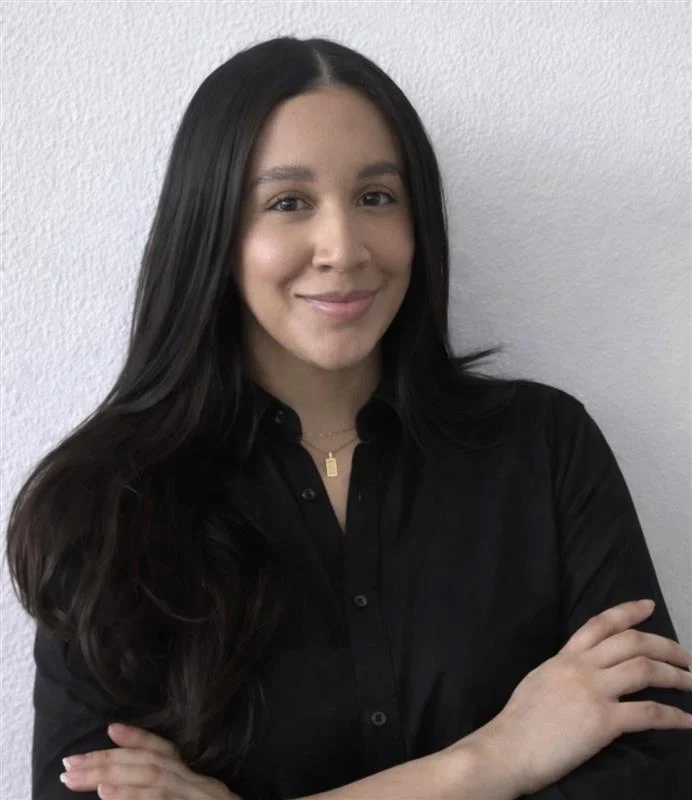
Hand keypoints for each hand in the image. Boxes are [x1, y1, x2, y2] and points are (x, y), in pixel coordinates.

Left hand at [60, 722, 243, 798]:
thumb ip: (175, 790)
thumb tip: (133, 787)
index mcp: (199, 782)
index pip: (166, 753)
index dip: (138, 738)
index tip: (109, 728)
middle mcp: (199, 785)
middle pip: (151, 763)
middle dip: (107, 761)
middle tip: (69, 764)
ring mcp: (198, 798)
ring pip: (153, 778)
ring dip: (113, 774)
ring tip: (81, 775)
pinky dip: (134, 796)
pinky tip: (109, 794)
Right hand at [461, 599, 691, 795]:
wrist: (507, 747)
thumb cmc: (518, 722)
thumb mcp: (539, 681)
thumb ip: (564, 672)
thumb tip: (583, 673)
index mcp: (564, 658)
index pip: (600, 624)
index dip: (628, 612)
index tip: (649, 606)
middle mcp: (580, 667)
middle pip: (632, 643)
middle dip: (666, 647)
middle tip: (687, 658)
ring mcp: (592, 692)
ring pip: (645, 670)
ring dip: (676, 676)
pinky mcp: (602, 721)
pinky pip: (649, 713)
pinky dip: (675, 716)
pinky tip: (688, 721)